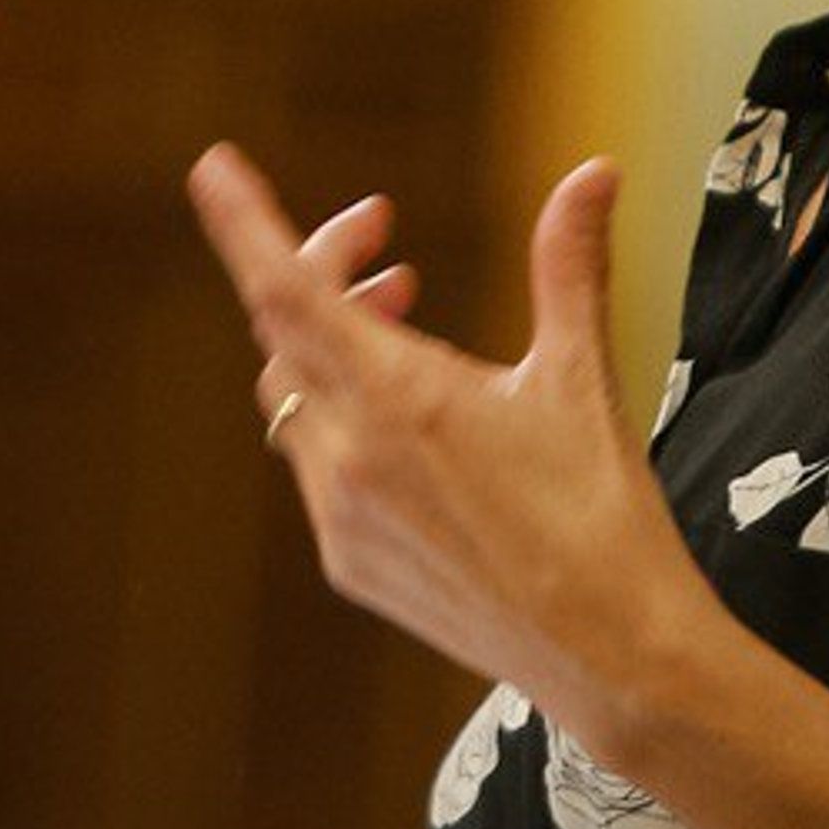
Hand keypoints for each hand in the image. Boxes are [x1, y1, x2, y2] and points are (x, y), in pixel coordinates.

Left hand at [190, 142, 710, 743]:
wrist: (615, 661)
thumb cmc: (606, 519)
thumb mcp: (584, 380)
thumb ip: (570, 267)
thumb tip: (595, 172)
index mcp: (400, 399)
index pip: (287, 289)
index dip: (244, 224)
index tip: (213, 167)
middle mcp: (349, 456)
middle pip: (287, 330)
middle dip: (326, 269)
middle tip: (386, 244)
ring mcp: (339, 516)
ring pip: (291, 397)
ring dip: (331, 344)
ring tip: (402, 316)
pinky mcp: (348, 564)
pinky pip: (311, 465)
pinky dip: (340, 417)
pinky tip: (407, 420)